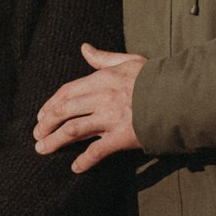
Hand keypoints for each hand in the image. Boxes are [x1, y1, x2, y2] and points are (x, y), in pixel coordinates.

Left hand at [32, 43, 146, 173]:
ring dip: (55, 141)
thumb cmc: (155, 77)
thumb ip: (103, 57)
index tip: (41, 115)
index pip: (66, 92)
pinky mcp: (122, 136)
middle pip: (64, 111)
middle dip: (46, 124)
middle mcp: (101, 98)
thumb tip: (84, 48)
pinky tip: (75, 167)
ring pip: (73, 130)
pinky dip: (84, 160)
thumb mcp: (128, 61)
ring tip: (42, 149)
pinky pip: (97, 151)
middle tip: (37, 134)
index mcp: (101, 79)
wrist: (179, 95)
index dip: (50, 104)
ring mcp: (110, 118)